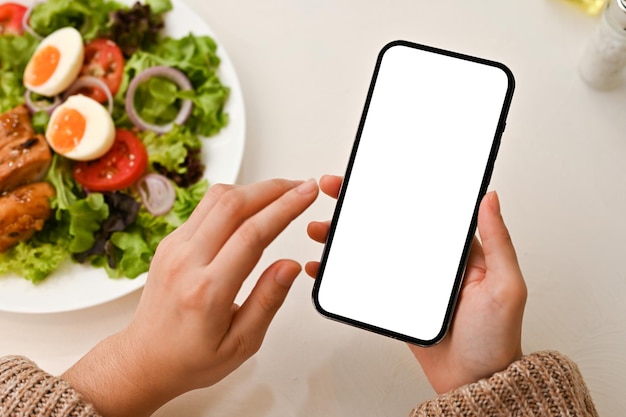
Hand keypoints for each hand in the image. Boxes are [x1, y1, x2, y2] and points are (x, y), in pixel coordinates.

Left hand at [63, 178, 318, 416]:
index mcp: (208, 291)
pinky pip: (204, 208)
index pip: (252, 234)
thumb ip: (268, 301)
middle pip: (233, 204)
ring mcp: (173, 248)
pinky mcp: (170, 242)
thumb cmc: (191, 358)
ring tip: (281, 192)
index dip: (284, 208)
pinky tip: (253, 205)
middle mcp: (186, 262)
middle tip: (301, 187)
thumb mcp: (241, 343)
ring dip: (253, 188)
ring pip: (216, 198)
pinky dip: (234, 199)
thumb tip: (291, 265)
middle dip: (273, 189)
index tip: (307, 193)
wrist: (144, 359)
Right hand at [306, 175, 526, 394]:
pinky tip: (323, 266)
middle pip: (387, 223)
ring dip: (342, 235)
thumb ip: (498, 241)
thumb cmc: (495, 337)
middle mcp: (429, 260)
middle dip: (358, 205)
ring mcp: (408, 280)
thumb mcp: (505, 285)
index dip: (395, 188)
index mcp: (454, 249)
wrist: (474, 382)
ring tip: (320, 228)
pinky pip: (364, 281)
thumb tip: (490, 197)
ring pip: (370, 249)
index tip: (372, 174)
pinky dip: (341, 273)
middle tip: (334, 190)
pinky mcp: (394, 300)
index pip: (420, 208)